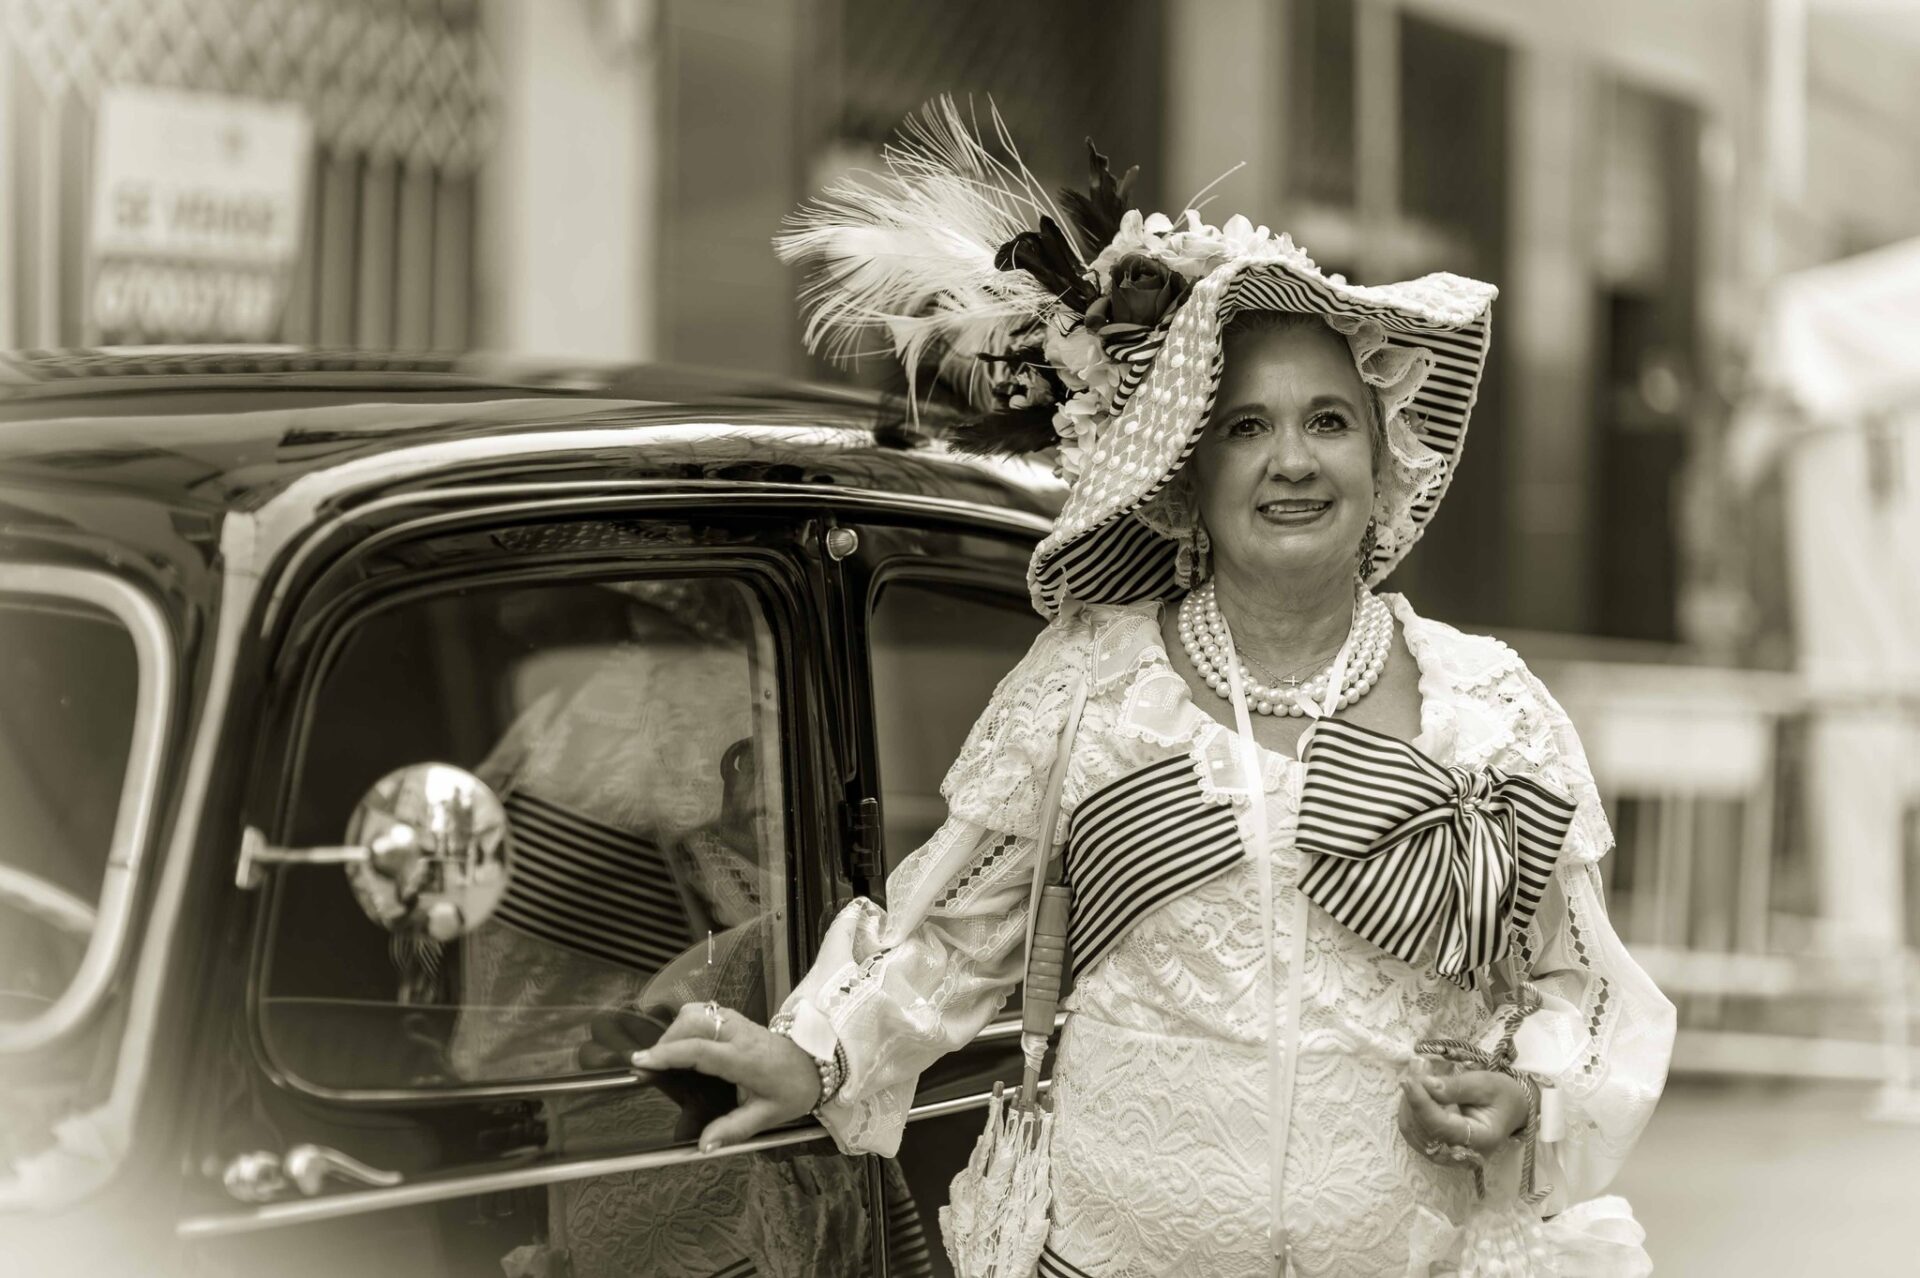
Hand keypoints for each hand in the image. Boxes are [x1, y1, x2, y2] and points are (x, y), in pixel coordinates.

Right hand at [630, 1002, 822, 1152]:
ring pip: (696, 1012)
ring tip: (665, 1058)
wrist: (816, 1062)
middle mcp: (738, 1033)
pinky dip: (685, 1024)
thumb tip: (703, 1147)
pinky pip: (703, 1012)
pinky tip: (682, 1044)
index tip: (642, 1062)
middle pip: (692, 1022)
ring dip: (674, 1031)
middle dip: (666, 1041)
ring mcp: (737, 1021)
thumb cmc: (792, 1089)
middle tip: (652, 1066)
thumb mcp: (767, 1116)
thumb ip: (733, 1130)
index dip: (668, 1054)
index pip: (699, 1050)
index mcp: (744, 1058)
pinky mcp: (736, 1018)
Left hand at [1397, 1062, 1531, 1167]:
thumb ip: (1456, 1087)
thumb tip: (1426, 1085)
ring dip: (1408, 1102)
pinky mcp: (1436, 1148)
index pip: (1440, 1127)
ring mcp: (1446, 1155)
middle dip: (1413, 1098)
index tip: (1409, 1080)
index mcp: (1480, 1140)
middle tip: (1416, 1067)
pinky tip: (1417, 1091)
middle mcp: (1461, 1154)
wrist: (1510, 1110)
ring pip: (1412, 1131)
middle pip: (1422, 1130)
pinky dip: (1409, 1109)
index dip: (1421, 1104)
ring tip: (1418, 1074)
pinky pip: (1412, 1130)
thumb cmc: (1502, 1095)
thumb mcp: (1486, 1084)